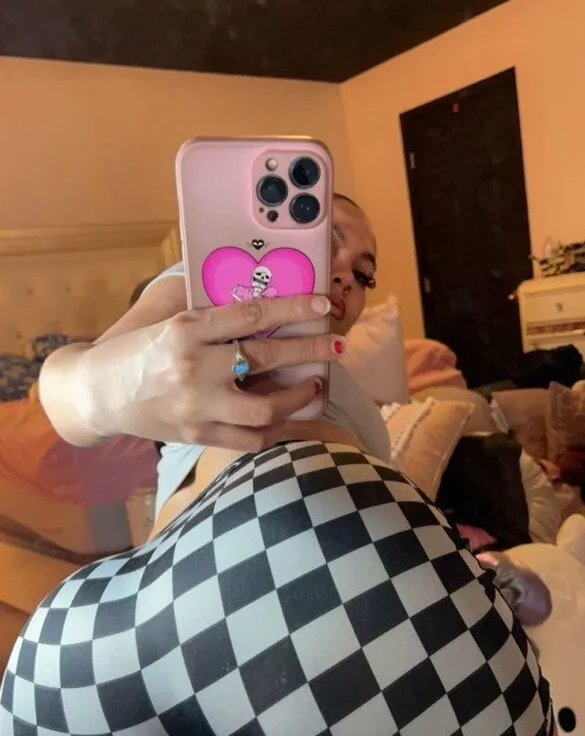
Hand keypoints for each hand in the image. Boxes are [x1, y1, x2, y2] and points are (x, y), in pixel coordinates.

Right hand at [74, 294, 345, 451]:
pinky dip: (275, 430)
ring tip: (314, 386)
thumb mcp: (164, 315)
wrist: (98, 393)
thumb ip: (206, 305)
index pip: (250, 315)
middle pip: (266, 359)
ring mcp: (197, 406)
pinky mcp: (197, 435)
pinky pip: (249, 440)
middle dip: (309, 352)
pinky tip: (288, 417)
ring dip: (298, 398)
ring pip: (265, 409)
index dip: (293, 310)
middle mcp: (194, 367)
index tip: (323, 305)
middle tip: (337, 345)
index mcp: (186, 328)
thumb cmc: (134, 348)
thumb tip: (258, 295)